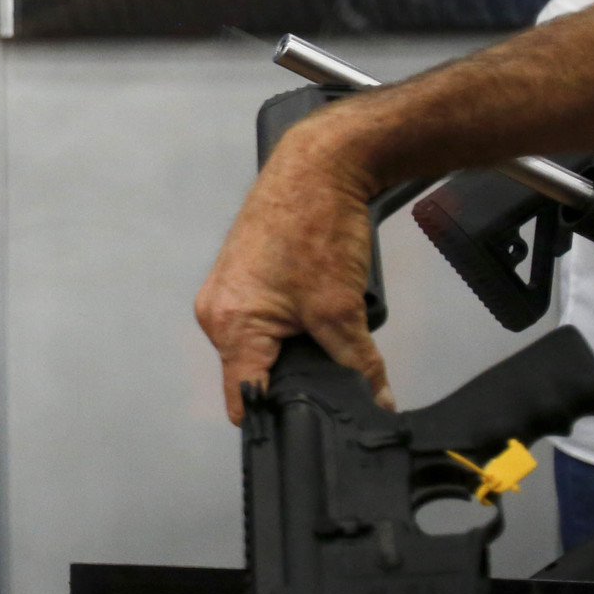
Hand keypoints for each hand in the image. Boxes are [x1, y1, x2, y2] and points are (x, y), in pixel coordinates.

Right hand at [194, 113, 386, 422]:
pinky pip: (262, 321)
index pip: (244, 399)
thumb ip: (358, 365)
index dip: (280, 418)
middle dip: (296, 377)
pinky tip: (316, 304)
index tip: (311, 428)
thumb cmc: (314, 222)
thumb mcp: (342, 308)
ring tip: (327, 325)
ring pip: (262, 347)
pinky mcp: (241, 278)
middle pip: (254, 374)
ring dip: (296, 348)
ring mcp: (226, 293)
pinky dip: (291, 323)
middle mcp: (216, 312)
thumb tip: (376, 402)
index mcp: (228, 325)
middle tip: (335, 368)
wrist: (317, 165)